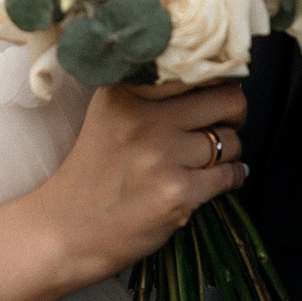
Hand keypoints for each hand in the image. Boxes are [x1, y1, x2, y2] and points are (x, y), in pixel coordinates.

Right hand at [31, 81, 246, 287]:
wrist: (67, 230)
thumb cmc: (93, 173)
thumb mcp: (109, 115)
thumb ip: (149, 93)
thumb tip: (214, 78)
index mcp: (126, 93)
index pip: (196, 70)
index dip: (216, 81)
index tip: (215, 94)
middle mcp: (144, 118)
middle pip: (227, 100)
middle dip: (234, 114)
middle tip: (226, 124)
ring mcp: (161, 156)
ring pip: (230, 141)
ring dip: (229, 152)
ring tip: (209, 161)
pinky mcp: (177, 193)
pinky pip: (228, 176)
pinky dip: (231, 179)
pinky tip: (217, 181)